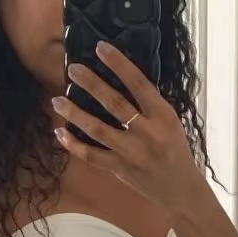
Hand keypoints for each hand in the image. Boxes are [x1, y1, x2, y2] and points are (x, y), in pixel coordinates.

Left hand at [52, 43, 208, 220]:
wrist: (180, 188)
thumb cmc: (174, 148)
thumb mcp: (170, 121)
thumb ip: (149, 104)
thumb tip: (122, 77)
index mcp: (163, 115)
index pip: (139, 84)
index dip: (119, 64)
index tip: (101, 48)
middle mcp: (148, 132)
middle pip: (115, 103)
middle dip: (91, 84)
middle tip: (72, 69)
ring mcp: (132, 152)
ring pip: (98, 130)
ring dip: (75, 114)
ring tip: (57, 100)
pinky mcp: (120, 169)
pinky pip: (91, 155)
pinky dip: (74, 145)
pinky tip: (61, 132)